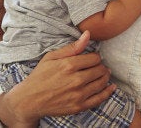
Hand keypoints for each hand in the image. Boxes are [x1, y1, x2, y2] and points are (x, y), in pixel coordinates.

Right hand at [0, 31, 115, 126]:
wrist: (29, 100)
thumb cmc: (40, 76)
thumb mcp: (51, 57)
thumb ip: (72, 47)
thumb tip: (88, 34)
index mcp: (69, 65)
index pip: (94, 58)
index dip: (95, 57)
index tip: (92, 58)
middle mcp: (76, 80)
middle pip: (100, 70)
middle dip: (101, 66)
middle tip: (98, 66)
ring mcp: (78, 94)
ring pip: (101, 82)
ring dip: (105, 77)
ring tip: (103, 74)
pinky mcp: (79, 106)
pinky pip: (99, 98)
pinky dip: (108, 92)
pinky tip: (111, 87)